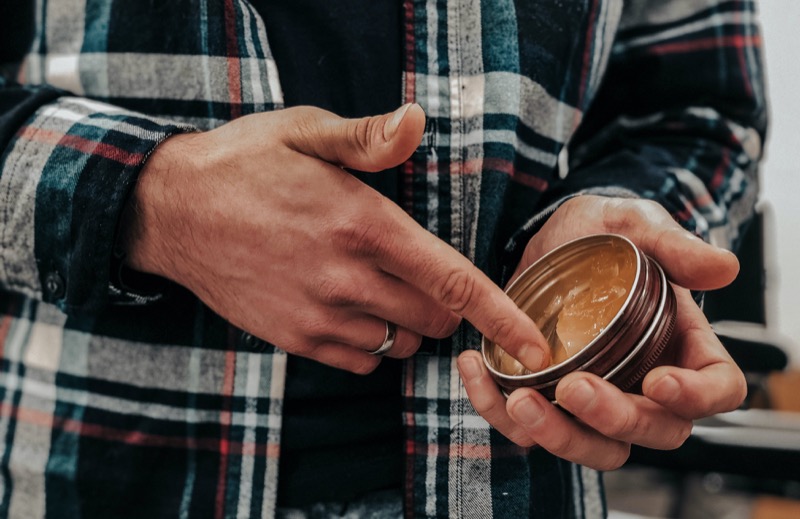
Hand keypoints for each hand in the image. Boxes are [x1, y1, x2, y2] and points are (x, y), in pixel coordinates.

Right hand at [121, 105, 549, 373]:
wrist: (169, 212)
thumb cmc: (242, 165)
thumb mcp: (304, 132)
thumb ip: (368, 138)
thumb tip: (417, 122)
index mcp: (363, 225)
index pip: (453, 282)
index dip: (503, 318)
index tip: (537, 347)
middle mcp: (347, 278)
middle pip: (435, 319)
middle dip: (449, 308)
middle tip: (429, 278)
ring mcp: (318, 315)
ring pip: (400, 343)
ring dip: (409, 323)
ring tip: (384, 289)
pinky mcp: (294, 339)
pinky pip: (360, 361)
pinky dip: (373, 343)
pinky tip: (353, 309)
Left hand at [457, 196, 746, 469]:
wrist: (549, 236)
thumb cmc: (605, 232)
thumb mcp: (635, 224)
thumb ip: (674, 245)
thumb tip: (723, 267)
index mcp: (683, 345)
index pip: (717, 390)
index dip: (696, 397)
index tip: (657, 381)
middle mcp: (645, 381)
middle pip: (653, 430)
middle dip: (614, 420)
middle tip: (573, 387)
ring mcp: (598, 395)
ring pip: (594, 446)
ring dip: (559, 436)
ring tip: (520, 401)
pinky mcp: (548, 398)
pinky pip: (531, 429)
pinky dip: (500, 413)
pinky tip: (476, 370)